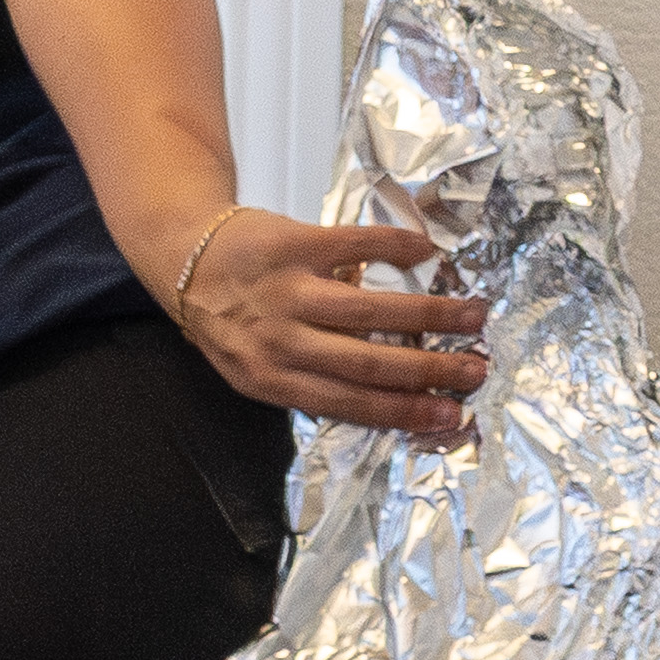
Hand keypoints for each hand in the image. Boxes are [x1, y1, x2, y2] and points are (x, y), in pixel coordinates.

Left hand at [175, 206, 484, 443]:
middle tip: (477, 370)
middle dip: (429, 371)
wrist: (182, 254)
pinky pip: (355, 245)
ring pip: (368, 311)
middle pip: (365, 362)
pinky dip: (395, 248)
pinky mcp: (293, 244)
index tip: (450, 416)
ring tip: (473, 316)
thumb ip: (308, 379)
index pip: (345, 403)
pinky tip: (427, 252)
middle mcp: (275, 340)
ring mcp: (285, 290)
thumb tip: (391, 394)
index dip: (402, 411)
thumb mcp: (254, 363)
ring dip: (429, 315)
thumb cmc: (229, 317)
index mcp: (267, 379)